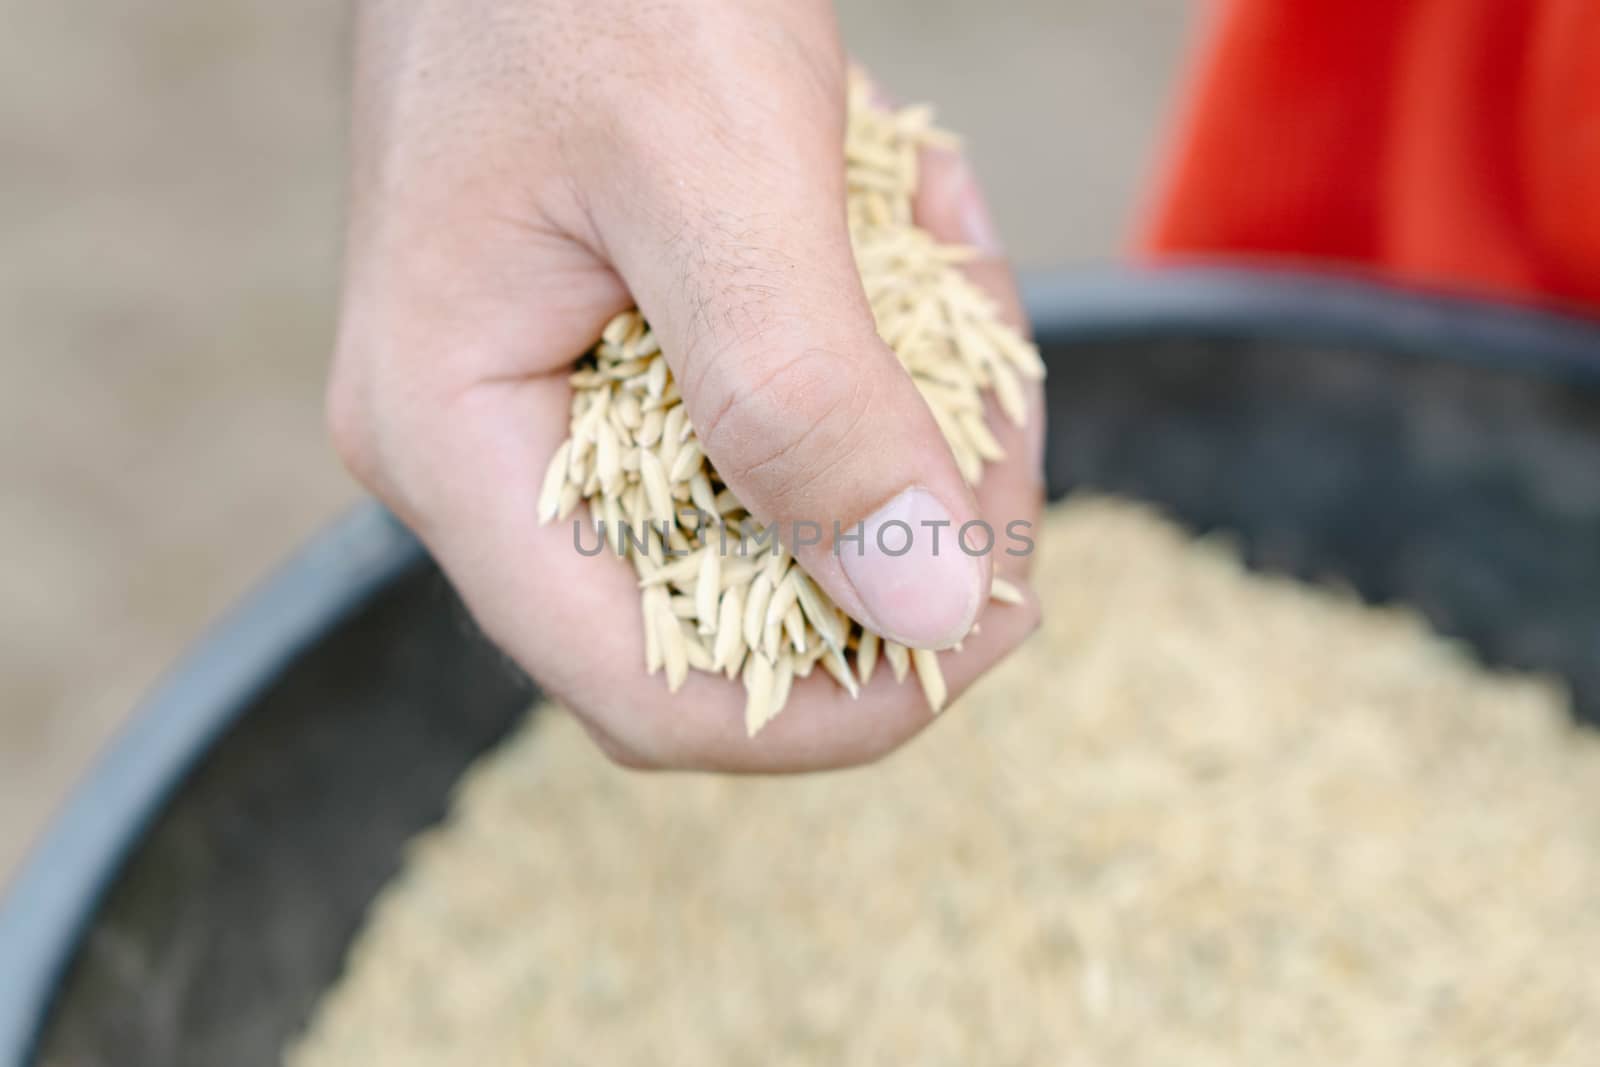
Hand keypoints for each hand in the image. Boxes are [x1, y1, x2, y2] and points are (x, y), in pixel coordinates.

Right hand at [327, 0, 1044, 770]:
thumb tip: (926, 615)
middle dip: (901, 541)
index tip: (993, 622)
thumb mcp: (715, 170)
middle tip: (1003, 410)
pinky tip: (914, 213)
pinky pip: (780, 414)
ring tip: (953, 255)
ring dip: (909, 425)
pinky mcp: (626, 350)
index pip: (644, 691)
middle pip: (731, 614)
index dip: (833, 708)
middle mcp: (488, 453)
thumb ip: (803, 397)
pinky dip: (877, 347)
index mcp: (454, 439)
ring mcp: (554, 404)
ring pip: (775, 515)